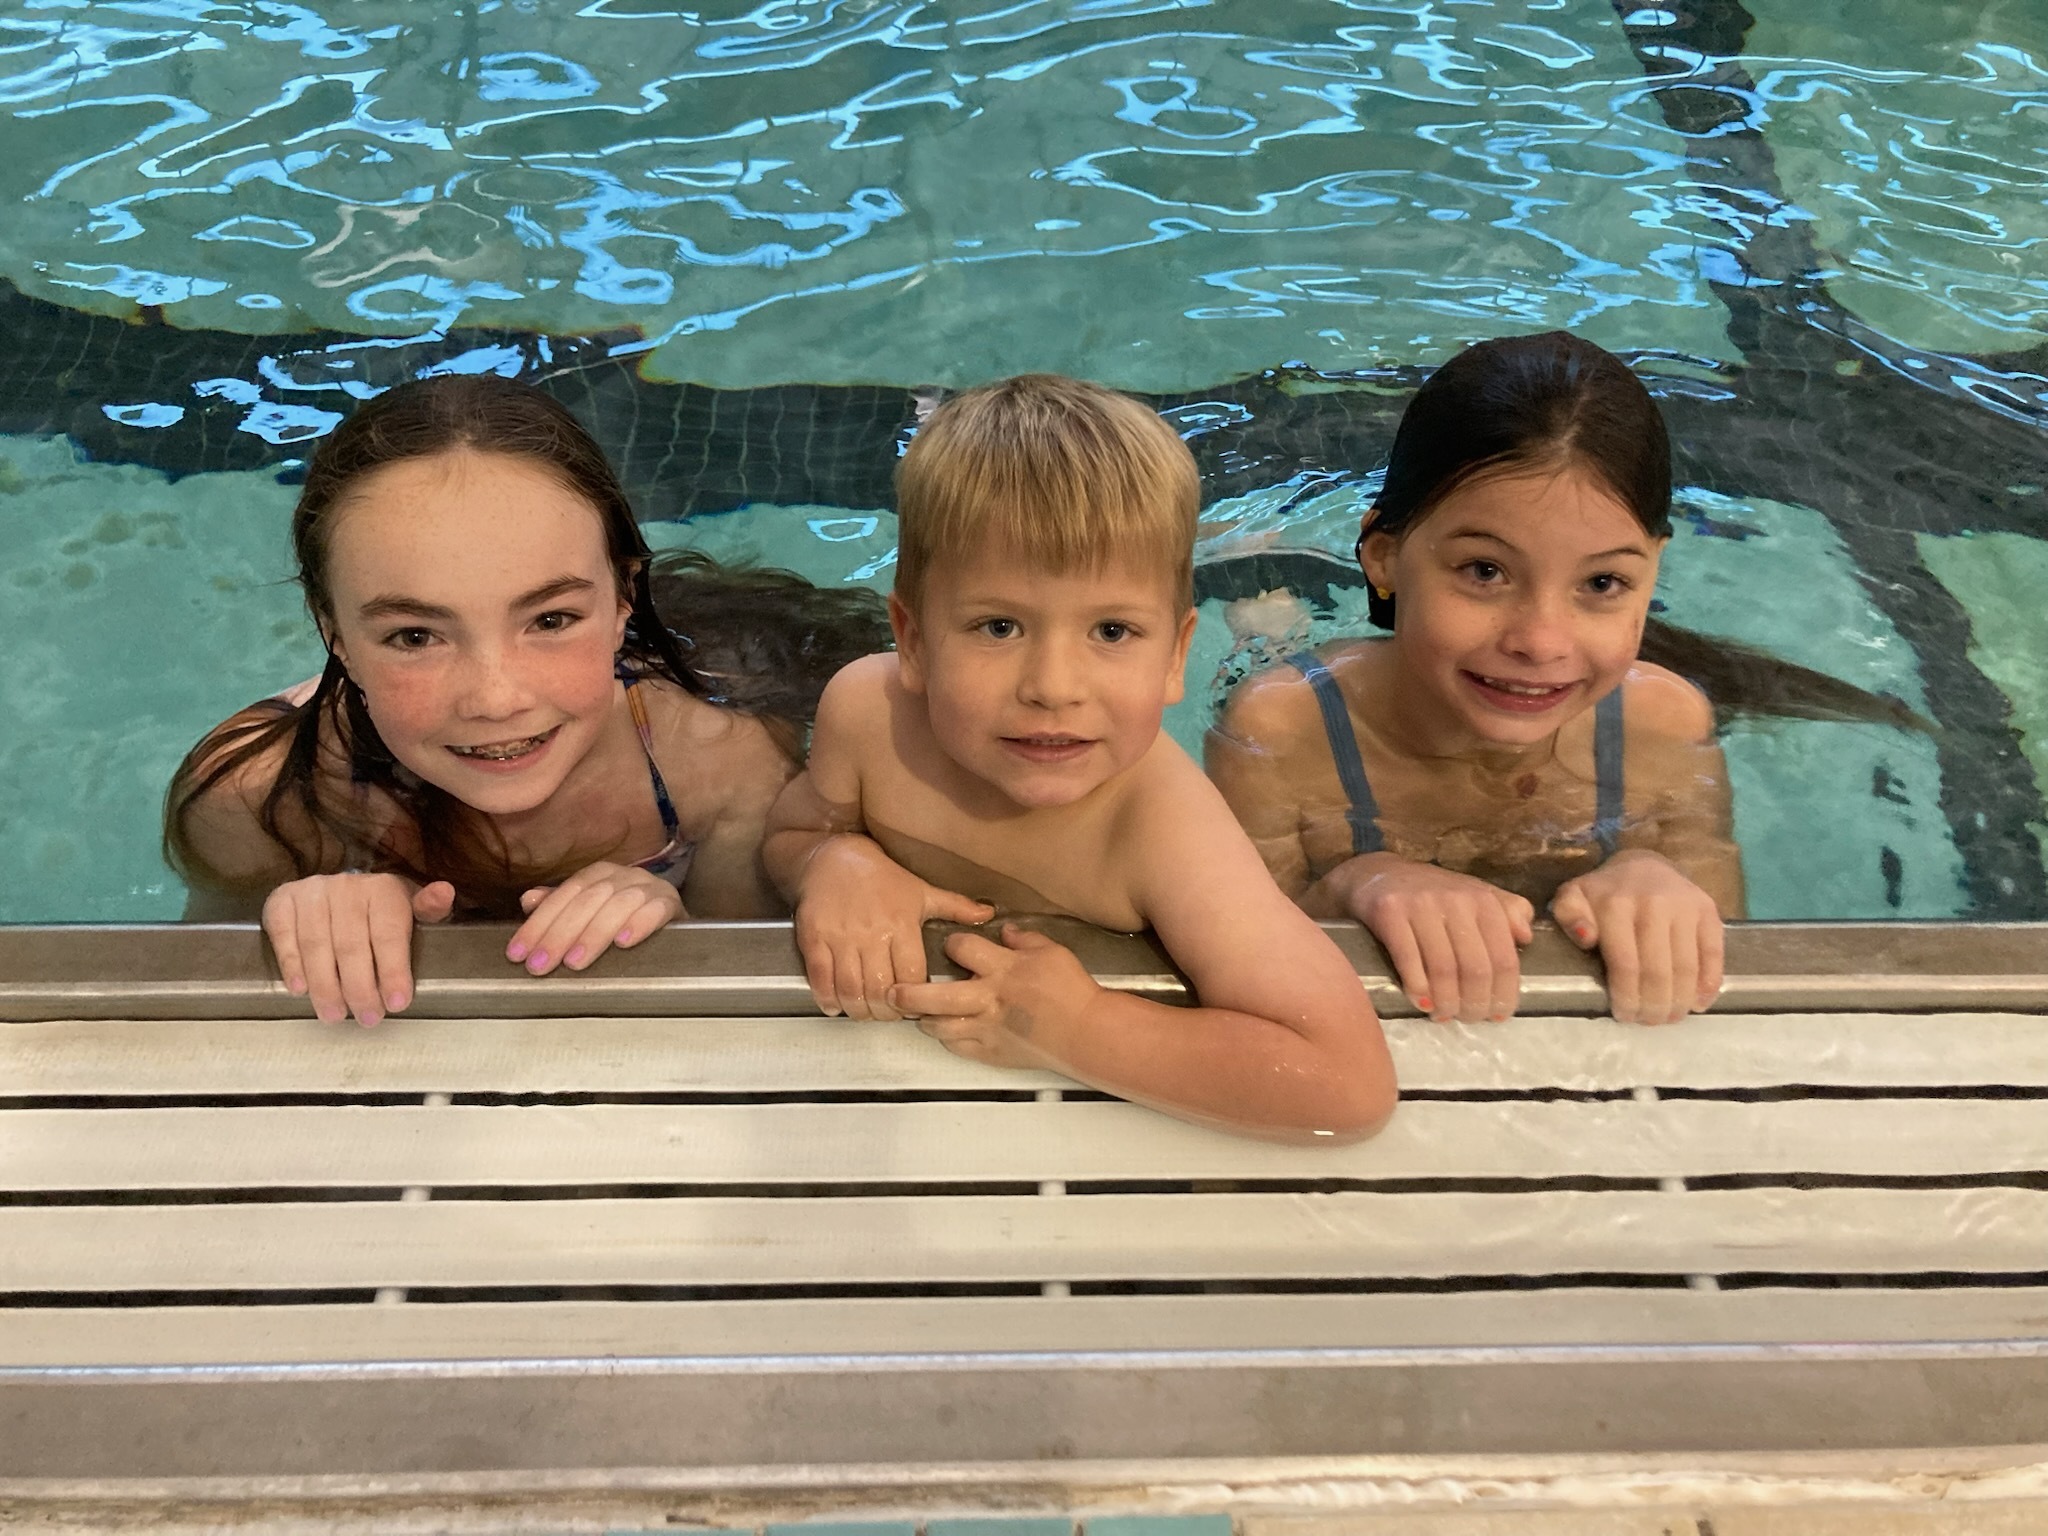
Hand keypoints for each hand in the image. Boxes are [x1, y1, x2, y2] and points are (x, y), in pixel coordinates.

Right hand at [264, 873, 455, 1026]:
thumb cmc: (381, 908)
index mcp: (383, 889)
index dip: (393, 971)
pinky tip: (300, 988)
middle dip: (360, 988)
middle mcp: (346, 887)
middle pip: (351, 945)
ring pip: (316, 944)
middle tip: (367, 1018)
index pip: (388, 935)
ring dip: (325, 985)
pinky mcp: (283, 901)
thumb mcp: (411, 906)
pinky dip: (291, 963)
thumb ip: (430, 908)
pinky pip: (284, 935)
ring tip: (334, 1014)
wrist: (338, 889)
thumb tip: (444, 893)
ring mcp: (312, 892)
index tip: (396, 1003)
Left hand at [509, 862, 683, 973]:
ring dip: (594, 933)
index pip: (564, 895)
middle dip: (559, 934)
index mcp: (598, 875)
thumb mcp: (590, 914)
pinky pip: (657, 909)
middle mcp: (623, 876)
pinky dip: (640, 923)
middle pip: (587, 900)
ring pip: (618, 904)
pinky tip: (624, 942)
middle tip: (540, 965)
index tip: (518, 954)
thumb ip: (560, 907)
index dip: (538, 924)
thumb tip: (528, 900)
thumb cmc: (626, 921)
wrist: (676, 925)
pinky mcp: (672, 904)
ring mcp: (650, 887)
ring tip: (574, 962)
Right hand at [794, 834, 993, 1019]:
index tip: (914, 1008)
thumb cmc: (882, 878)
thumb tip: (988, 913)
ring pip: (850, 989)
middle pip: (880, 990)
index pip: (911, 977)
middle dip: (885, 1013)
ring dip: (859, 1010)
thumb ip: (955, 907)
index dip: (914, 1001)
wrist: (833, 857)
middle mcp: (872, 934)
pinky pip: (821, 977)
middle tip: (888, 1016)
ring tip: (866, 1013)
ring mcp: (841, 937)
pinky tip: (836, 1006)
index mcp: (902, 925)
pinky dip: (828, 998)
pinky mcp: (814, 938)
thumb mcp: (921, 890)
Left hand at [889, 924, 1097, 1067]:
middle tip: (893, 991)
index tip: (952, 946)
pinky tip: (948, 1031)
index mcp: (1003, 969)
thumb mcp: (1053, 952)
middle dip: (908, 994)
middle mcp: (989, 999)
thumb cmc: (1073, 992)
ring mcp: (988, 1029)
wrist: (1086, 1033)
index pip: (962, 949)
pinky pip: (958, 1048)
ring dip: (925, 1019)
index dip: (952, 944)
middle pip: (936, 997)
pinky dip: (948, 1039)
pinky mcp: (991, 1052)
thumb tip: (1006, 930)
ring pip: (940, 1027)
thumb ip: (1025, 939)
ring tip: (918, 1013)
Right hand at [1338, 855, 1533, 1021]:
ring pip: (1443, 968)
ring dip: (1446, 1002)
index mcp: (1483, 900)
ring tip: (1444, 1015)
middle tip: (1468, 1018)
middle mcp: (1456, 900)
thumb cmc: (1433, 894)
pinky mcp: (1389, 911)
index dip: (1505, 994)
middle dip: (1475, 1004)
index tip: (1498, 1015)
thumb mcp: (1475, 895)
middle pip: (1475, 968)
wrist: (1377, 874)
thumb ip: (1508, 912)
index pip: (1504, 958)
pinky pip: (1408, 959)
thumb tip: (1526, 938)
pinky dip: (1417, 988)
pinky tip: (1422, 1003)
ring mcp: (1421, 905)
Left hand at [1551, 849, 1724, 1024]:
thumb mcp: (1572, 898)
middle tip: (1649, 1022)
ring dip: (1679, 1001)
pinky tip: (1698, 1003)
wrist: (1643, 864)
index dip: (1627, 997)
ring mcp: (1685, 907)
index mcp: (1616, 905)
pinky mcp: (1708, 910)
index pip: (1625, 964)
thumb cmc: (1603, 893)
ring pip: (1687, 967)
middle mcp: (1654, 904)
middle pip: (1658, 971)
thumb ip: (1570, 917)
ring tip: (1669, 1017)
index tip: (1625, 1016)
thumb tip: (1585, 939)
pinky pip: (1713, 954)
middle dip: (1654, 1006)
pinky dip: (1708, 984)